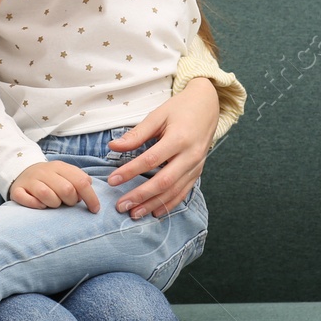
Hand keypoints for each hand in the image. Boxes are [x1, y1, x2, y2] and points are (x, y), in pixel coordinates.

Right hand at [9, 160, 101, 212]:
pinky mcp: (17, 190)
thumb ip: (79, 180)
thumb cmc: (50, 178)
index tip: (94, 209)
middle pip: (66, 190)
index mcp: (60, 167)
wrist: (22, 171)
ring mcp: (30, 180)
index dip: (91, 197)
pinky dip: (35, 205)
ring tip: (53, 203)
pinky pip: (27, 199)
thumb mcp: (66, 174)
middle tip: (67, 203)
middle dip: (70, 201)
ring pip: (46, 195)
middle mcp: (44, 172)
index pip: (81, 181)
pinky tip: (40, 205)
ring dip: (54, 204)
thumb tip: (88, 189)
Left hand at [107, 77, 219, 218]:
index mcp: (179, 139)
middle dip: (141, 196)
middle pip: (164, 181)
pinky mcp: (198, 172)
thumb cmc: (180, 109)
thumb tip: (113, 147)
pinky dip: (169, 204)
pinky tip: (154, 212)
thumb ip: (136, 134)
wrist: (207, 107)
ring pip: (174, 191)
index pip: (151, 160)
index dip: (130, 172)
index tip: (112, 180)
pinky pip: (183, 192)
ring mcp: (196, 166)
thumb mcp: (157, 116)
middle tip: (121, 205)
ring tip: (134, 214)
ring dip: (153, 204)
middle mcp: (190, 156)